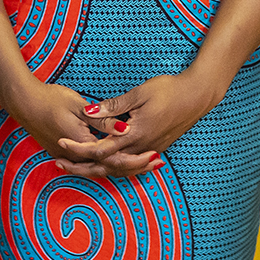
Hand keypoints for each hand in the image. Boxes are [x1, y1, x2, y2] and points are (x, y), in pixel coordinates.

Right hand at [0, 77, 149, 177]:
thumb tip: (125, 127)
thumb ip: (104, 119)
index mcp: (84, 144)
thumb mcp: (78, 105)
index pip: (116, 159)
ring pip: (103, 168)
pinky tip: (121, 158)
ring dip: (125, 166)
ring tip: (146, 163)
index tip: (156, 154)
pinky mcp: (67, 154)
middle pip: (112, 169)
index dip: (137, 158)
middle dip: (136, 167)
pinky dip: (110, 163)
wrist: (23, 103)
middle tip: (157, 162)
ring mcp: (71, 158)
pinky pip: (93, 164)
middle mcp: (78, 157)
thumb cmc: (50, 99)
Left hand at [54, 72, 225, 177]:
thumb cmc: (170, 90)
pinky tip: (104, 161)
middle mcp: (141, 148)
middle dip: (82, 166)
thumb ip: (113, 106)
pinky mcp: (156, 147)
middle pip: (106, 166)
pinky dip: (114, 165)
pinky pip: (130, 164)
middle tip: (60, 163)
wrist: (198, 96)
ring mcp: (150, 150)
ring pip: (119, 168)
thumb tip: (88, 111)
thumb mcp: (139, 94)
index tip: (61, 143)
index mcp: (135, 135)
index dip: (79, 148)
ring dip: (96, 168)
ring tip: (76, 164)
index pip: (100, 150)